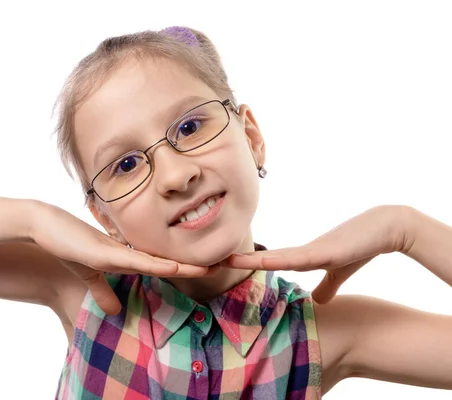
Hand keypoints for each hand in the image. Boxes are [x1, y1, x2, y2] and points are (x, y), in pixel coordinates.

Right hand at [29, 203, 215, 314]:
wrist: (44, 226)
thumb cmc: (67, 245)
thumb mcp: (89, 276)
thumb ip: (103, 291)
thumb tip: (114, 310)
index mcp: (130, 256)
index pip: (166, 264)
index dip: (190, 268)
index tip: (215, 269)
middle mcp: (131, 251)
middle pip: (172, 260)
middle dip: (200, 264)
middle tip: (231, 262)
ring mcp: (121, 251)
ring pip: (161, 261)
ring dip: (188, 267)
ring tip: (217, 268)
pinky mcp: (107, 254)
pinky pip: (138, 262)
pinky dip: (159, 267)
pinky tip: (179, 270)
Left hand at [226, 206, 410, 302]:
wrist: (384, 228)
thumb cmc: (360, 246)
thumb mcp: (339, 272)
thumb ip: (327, 285)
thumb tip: (318, 302)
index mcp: (300, 258)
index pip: (266, 262)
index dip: (244, 264)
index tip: (221, 265)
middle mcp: (299, 253)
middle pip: (262, 258)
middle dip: (236, 261)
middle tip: (208, 262)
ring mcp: (309, 251)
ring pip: (272, 257)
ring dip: (248, 259)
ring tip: (223, 260)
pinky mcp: (323, 252)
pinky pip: (295, 258)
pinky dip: (277, 260)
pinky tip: (259, 261)